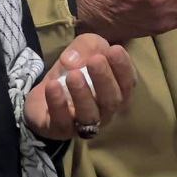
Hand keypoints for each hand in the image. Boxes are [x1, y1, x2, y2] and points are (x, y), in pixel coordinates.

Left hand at [23, 34, 137, 140]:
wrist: (48, 89)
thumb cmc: (77, 67)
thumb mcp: (86, 47)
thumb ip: (86, 46)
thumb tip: (73, 61)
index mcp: (118, 90)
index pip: (128, 83)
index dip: (123, 67)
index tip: (113, 50)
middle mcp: (106, 110)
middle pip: (112, 101)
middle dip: (104, 80)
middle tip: (95, 61)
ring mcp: (85, 124)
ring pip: (90, 115)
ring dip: (82, 95)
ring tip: (73, 75)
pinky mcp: (62, 130)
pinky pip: (63, 122)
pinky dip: (58, 104)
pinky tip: (52, 86)